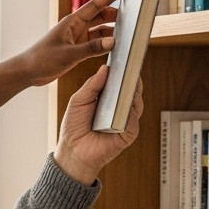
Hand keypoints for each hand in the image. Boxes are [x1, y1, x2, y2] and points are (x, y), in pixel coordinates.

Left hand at [20, 0, 122, 86]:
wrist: (27, 72)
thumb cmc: (42, 59)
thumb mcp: (69, 54)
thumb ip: (91, 48)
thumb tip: (113, 41)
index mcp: (72, 22)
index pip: (95, 4)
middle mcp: (75, 27)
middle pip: (100, 16)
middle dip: (115, 14)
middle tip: (131, 16)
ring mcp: (76, 38)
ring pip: (98, 30)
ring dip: (110, 30)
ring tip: (125, 33)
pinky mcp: (75, 49)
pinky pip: (94, 43)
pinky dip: (103, 43)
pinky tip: (113, 46)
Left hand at [53, 64, 142, 184]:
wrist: (73, 151)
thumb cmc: (74, 127)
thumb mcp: (79, 101)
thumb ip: (92, 85)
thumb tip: (105, 69)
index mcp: (108, 98)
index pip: (120, 81)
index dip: (123, 70)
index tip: (124, 56)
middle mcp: (120, 107)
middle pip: (131, 89)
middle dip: (131, 77)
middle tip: (131, 63)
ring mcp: (126, 120)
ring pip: (135, 102)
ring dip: (133, 92)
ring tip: (130, 80)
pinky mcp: (129, 133)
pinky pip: (133, 119)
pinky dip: (131, 111)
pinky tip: (127, 103)